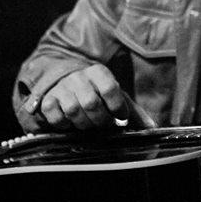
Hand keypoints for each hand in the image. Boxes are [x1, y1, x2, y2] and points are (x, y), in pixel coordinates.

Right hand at [19, 64, 152, 131]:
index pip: (109, 88)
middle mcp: (78, 77)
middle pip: (91, 103)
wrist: (65, 80)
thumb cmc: (97, 92)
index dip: (117, 106)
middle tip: (104, 125)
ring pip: (73, 110)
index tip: (120, 117)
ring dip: (84, 124)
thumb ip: (134, 113)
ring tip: (89, 124)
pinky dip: (65, 125)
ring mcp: (61, 88)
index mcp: (99, 72)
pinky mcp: (47, 99)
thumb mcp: (116, 97)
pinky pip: (56, 116)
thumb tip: (153, 129)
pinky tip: (71, 123)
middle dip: (101, 120)